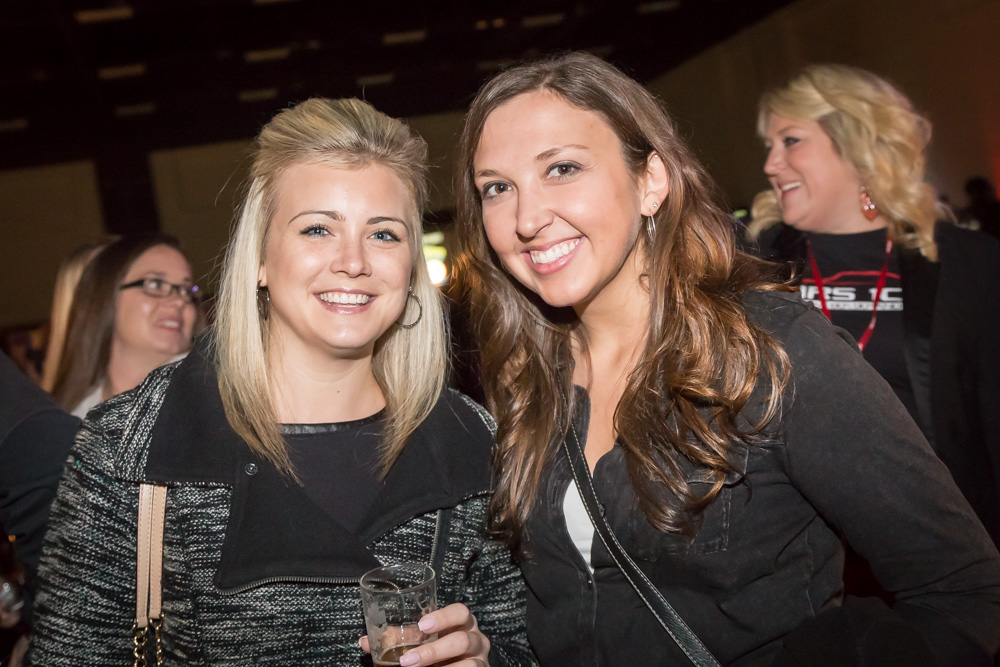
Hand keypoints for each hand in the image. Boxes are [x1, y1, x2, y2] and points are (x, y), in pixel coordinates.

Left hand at [359, 603, 489, 665]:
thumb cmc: (438, 652)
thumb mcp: (421, 643)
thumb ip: (398, 641)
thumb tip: (364, 641)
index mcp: (463, 624)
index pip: (460, 612)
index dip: (444, 617)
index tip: (422, 625)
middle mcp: (476, 640)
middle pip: (462, 640)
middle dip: (433, 651)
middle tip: (408, 661)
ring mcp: (480, 661)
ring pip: (469, 665)